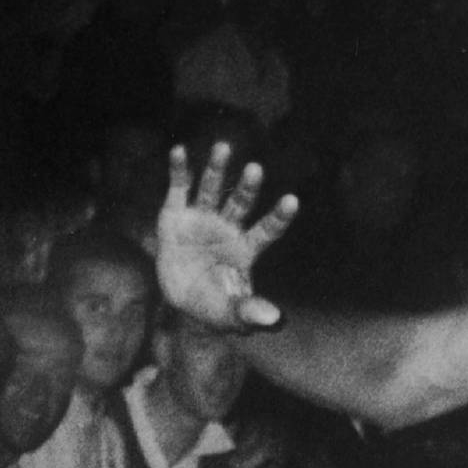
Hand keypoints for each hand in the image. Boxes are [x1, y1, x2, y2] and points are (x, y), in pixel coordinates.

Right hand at [156, 142, 297, 331]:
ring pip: (212, 188)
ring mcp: (201, 218)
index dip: (278, 217)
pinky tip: (179, 150)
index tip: (292, 201)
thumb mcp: (230, 315)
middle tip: (255, 169)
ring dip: (217, 168)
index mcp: (245, 249)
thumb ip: (250, 314)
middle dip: (247, 188)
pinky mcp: (175, 214)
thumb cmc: (213, 305)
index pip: (266, 231)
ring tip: (223, 147)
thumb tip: (277, 320)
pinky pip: (179, 188)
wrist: (181, 298)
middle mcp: (227, 227)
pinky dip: (179, 169)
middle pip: (240, 204)